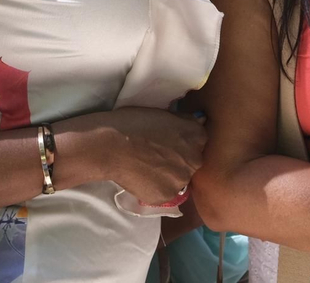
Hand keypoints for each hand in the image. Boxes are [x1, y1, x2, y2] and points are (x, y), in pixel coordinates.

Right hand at [55, 107, 206, 205]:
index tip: (168, 141)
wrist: (111, 145)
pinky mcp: (167, 196)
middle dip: (179, 160)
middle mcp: (195, 159)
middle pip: (192, 161)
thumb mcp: (165, 114)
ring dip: (168, 175)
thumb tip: (198, 123)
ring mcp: (182, 180)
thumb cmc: (134, 122)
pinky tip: (142, 177)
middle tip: (156, 155)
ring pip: (179, 179)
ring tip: (147, 167)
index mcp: (197, 135)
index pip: (199, 141)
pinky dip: (156, 187)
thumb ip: (184, 122)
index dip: (182, 141)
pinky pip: (166, 192)